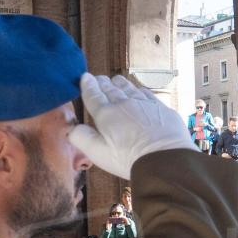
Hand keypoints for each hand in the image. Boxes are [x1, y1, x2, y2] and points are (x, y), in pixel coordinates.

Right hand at [69, 73, 193, 178]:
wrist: (166, 159)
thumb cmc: (129, 159)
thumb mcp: (99, 153)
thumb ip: (82, 138)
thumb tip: (72, 128)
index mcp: (106, 114)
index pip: (93, 95)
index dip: (88, 85)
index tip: (85, 77)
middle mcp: (124, 103)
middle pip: (111, 89)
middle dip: (102, 82)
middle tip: (98, 79)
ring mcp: (145, 103)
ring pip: (129, 87)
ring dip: (120, 83)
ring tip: (116, 80)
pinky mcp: (161, 108)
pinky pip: (146, 93)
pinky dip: (138, 89)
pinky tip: (139, 90)